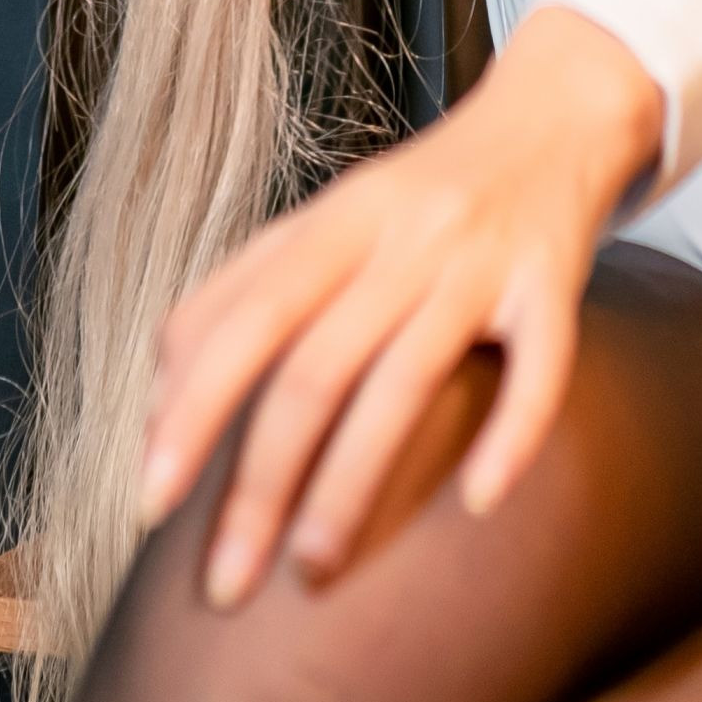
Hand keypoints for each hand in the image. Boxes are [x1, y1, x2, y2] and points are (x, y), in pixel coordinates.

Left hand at [138, 7, 663, 606]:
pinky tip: (477, 503)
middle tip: (226, 584)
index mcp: (335, 219)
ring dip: (351, 487)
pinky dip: (510, 438)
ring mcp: (479, 260)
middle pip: (314, 368)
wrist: (553, 117)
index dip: (191, 410)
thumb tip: (158, 396)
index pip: (244, 320)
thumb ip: (244, 290)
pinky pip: (540, 367)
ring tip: (311, 571)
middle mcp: (402, 237)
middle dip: (260, 484)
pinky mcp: (553, 283)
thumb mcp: (329, 218)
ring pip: (405, 380)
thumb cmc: (421, 193)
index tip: (148, 502)